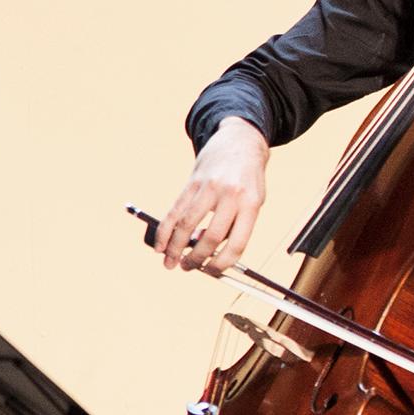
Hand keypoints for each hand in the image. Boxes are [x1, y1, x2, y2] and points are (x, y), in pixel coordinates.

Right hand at [158, 121, 269, 274]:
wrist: (240, 142)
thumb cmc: (248, 177)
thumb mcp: (254, 201)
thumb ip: (236, 225)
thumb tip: (207, 249)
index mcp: (250, 204)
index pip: (237, 243)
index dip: (223, 263)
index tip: (213, 272)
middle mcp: (228, 196)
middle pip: (209, 237)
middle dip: (196, 259)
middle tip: (188, 268)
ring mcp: (207, 188)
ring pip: (187, 225)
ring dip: (174, 248)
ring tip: (169, 262)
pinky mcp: (192, 183)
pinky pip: (175, 210)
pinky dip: (164, 230)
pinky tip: (159, 243)